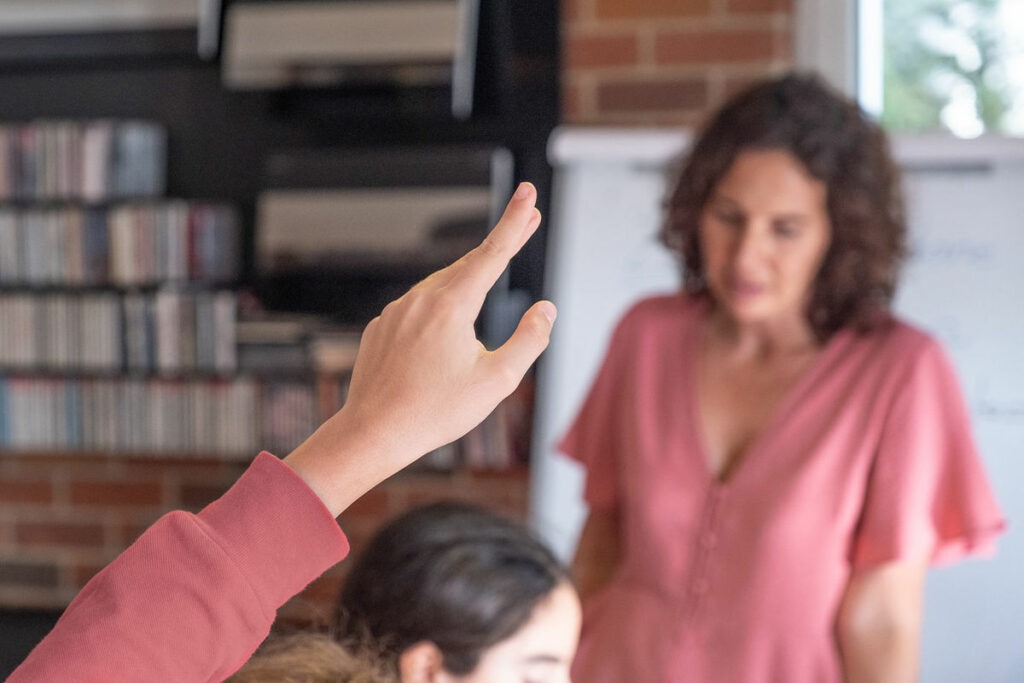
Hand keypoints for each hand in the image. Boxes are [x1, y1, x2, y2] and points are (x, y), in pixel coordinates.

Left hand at [285, 182, 555, 514]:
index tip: (528, 193)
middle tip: (526, 219)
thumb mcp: (498, 381)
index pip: (493, 253)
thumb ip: (530, 340)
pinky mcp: (382, 327)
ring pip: (441, 286)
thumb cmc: (436, 412)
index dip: (515, 222)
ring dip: (469, 281)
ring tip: (490, 283)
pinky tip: (443, 334)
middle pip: (469, 264)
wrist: (372, 432)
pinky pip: (417, 308)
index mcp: (452, 305)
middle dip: (500, 243)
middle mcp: (421, 298)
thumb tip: (546, 309)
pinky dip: (438, 308)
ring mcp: (397, 311)